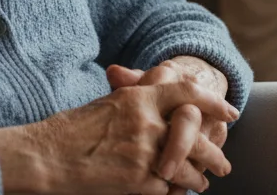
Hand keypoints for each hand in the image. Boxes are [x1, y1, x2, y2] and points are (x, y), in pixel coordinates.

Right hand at [0, 77, 238, 194]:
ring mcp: (145, 151)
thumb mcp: (107, 104)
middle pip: (196, 133)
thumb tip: (160, 94)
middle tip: (223, 161)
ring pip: (188, 165)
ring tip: (204, 182)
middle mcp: (147, 121)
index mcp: (138, 96)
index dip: (213, 101)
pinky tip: (179, 193)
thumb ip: (137, 99)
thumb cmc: (70, 130)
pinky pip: (171, 187)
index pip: (188, 92)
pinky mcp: (140, 180)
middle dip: (214, 151)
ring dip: (200, 176)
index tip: (229, 113)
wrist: (46, 156)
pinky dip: (177, 191)